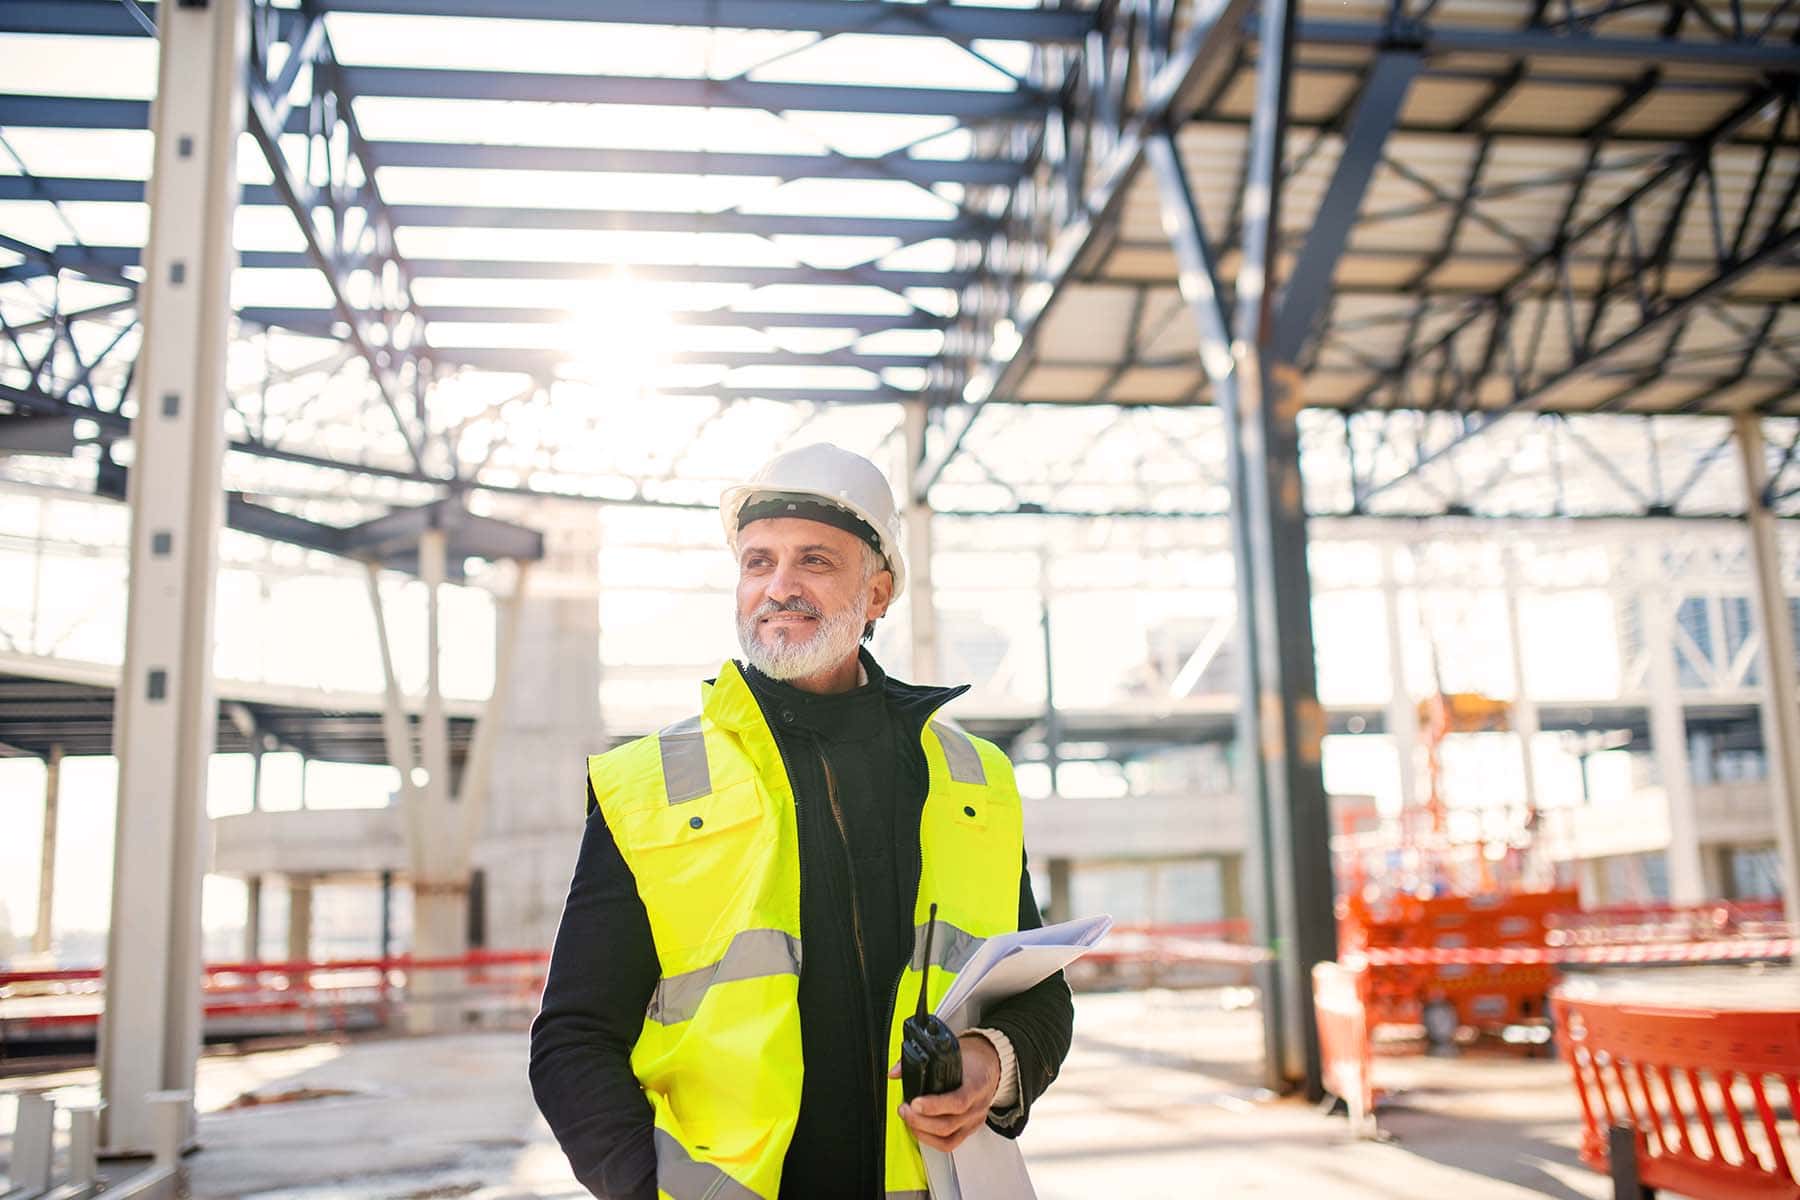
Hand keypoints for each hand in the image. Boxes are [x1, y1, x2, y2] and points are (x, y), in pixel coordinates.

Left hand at [889, 1033, 999, 1152]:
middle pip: (949, 1124)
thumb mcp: (953, 1050)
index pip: (958, 1101)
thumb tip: (896, 1071)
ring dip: (923, 1132)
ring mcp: (974, 1120)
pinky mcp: (970, 1129)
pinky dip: (931, 1140)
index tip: (915, 1102)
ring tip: (909, 1119)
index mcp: (976, 1084)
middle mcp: (977, 1105)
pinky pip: (950, 1144)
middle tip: (904, 1109)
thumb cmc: (973, 1059)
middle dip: (920, 1121)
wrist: (991, 1065)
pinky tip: (920, 1130)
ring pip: (948, 1138)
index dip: (935, 1106)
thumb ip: (923, 1059)